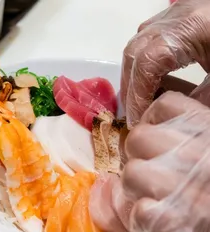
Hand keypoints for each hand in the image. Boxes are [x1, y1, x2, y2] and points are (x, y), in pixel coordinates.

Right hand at [121, 0, 209, 128]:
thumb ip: (197, 102)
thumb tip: (167, 118)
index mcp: (194, 26)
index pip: (149, 61)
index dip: (137, 94)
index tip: (137, 120)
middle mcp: (179, 16)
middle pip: (135, 51)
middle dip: (131, 89)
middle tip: (135, 115)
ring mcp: (175, 14)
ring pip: (137, 45)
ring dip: (134, 77)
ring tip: (139, 102)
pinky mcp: (177, 19)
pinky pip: (147, 41)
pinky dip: (142, 66)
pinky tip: (151, 84)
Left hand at [122, 91, 209, 231]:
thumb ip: (202, 135)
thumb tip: (170, 127)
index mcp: (209, 131)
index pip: (165, 106)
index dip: (153, 119)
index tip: (156, 133)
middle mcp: (191, 154)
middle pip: (137, 138)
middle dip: (140, 154)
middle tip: (151, 167)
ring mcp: (176, 188)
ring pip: (131, 173)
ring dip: (136, 187)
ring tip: (152, 195)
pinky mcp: (166, 221)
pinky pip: (136, 211)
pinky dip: (141, 219)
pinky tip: (156, 221)